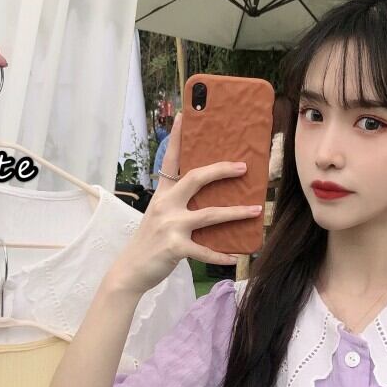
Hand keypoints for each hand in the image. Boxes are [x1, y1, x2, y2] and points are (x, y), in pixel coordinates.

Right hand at [107, 111, 261, 293]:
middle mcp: (165, 205)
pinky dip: (222, 255)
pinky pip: (205, 251)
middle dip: (222, 170)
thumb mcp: (159, 216)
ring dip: (236, 212)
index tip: (184, 116)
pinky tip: (237, 256)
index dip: (176, 137)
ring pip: (209, 214)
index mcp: (162, 195)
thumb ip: (178, 205)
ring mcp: (170, 226)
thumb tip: (209, 200)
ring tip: (256, 209)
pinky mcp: (175, 248)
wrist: (130, 271)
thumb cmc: (149, 243)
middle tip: (243, 167)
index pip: (170, 160)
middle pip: (196, 179)